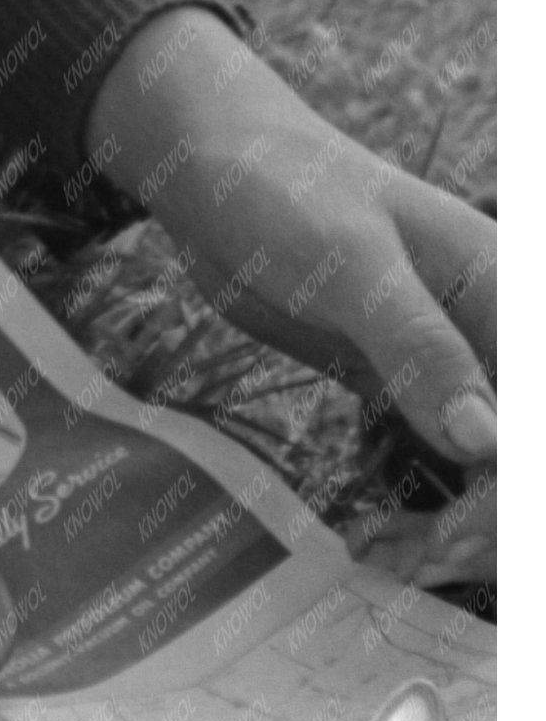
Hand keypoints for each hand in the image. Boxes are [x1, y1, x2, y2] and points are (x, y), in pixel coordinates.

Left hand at [84, 8, 496, 580]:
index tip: (473, 532)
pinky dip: (418, 510)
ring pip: (484, 469)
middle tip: (427, 558)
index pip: (531, 416)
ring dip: (457, 527)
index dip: (514, 481)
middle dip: (489, 518)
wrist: (207, 161)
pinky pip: (429, 460)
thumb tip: (487, 441)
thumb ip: (417, 345)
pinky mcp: (396, 381)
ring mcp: (443, 361)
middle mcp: (487, 333)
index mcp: (503, 292)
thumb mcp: (349, 261)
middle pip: (514, 451)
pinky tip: (382, 543)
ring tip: (401, 559)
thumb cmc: (282, 185)